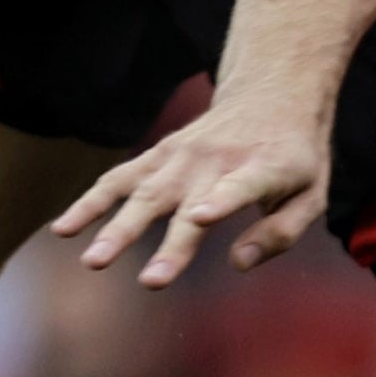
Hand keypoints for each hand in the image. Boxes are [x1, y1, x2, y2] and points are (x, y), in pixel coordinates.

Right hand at [49, 87, 331, 285]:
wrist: (272, 94)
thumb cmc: (295, 156)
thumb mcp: (312, 192)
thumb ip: (281, 231)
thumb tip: (239, 263)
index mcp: (264, 167)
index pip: (242, 185)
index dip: (223, 200)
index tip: (201, 218)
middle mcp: (217, 161)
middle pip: (186, 203)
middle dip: (169, 245)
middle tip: (150, 283)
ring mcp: (182, 157)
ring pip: (144, 193)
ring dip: (116, 227)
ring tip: (92, 260)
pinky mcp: (158, 155)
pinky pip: (118, 179)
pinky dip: (90, 202)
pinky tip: (63, 229)